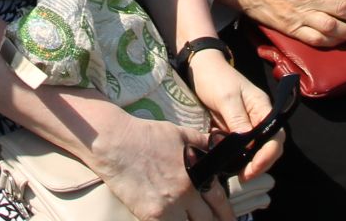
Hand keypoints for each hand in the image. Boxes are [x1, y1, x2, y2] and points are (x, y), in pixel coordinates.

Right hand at [94, 112, 229, 220]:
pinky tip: (174, 220)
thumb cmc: (147, 135)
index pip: (219, 201)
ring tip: (190, 220)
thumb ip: (203, 144)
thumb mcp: (181, 134)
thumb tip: (220, 146)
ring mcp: (166, 208)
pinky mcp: (148, 216)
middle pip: (206, 220)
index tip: (229, 218)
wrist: (115, 143)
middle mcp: (184, 195)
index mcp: (195, 175)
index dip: (226, 213)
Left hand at [185, 53, 281, 181]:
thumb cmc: (215, 79)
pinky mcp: (235, 130)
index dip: (267, 155)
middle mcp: (259, 118)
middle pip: (269, 146)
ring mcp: (247, 125)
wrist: (201, 69)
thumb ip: (237, 120)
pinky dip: (238, 158)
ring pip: (256, 150)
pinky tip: (228, 164)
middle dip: (260, 164)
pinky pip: (241, 148)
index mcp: (262, 108)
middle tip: (243, 176)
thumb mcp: (226, 98)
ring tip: (235, 173)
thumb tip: (248, 145)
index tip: (252, 169)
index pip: (275, 136)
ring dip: (249, 163)